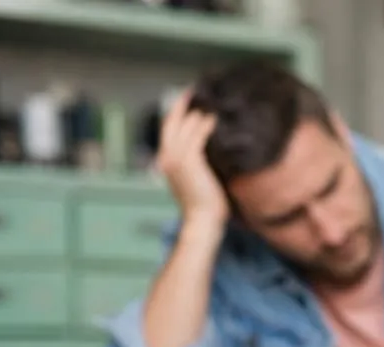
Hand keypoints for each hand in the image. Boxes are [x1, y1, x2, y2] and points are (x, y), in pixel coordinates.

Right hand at [156, 89, 227, 228]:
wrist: (203, 221)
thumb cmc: (206, 204)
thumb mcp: (198, 177)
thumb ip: (198, 160)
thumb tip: (214, 144)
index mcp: (166, 160)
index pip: (169, 128)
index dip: (177, 111)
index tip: (188, 97)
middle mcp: (167, 156)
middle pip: (172, 120)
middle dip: (184, 103)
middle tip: (198, 89)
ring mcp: (177, 158)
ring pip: (186, 125)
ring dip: (199, 111)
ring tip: (213, 100)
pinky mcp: (190, 161)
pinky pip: (198, 136)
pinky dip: (206, 125)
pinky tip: (216, 117)